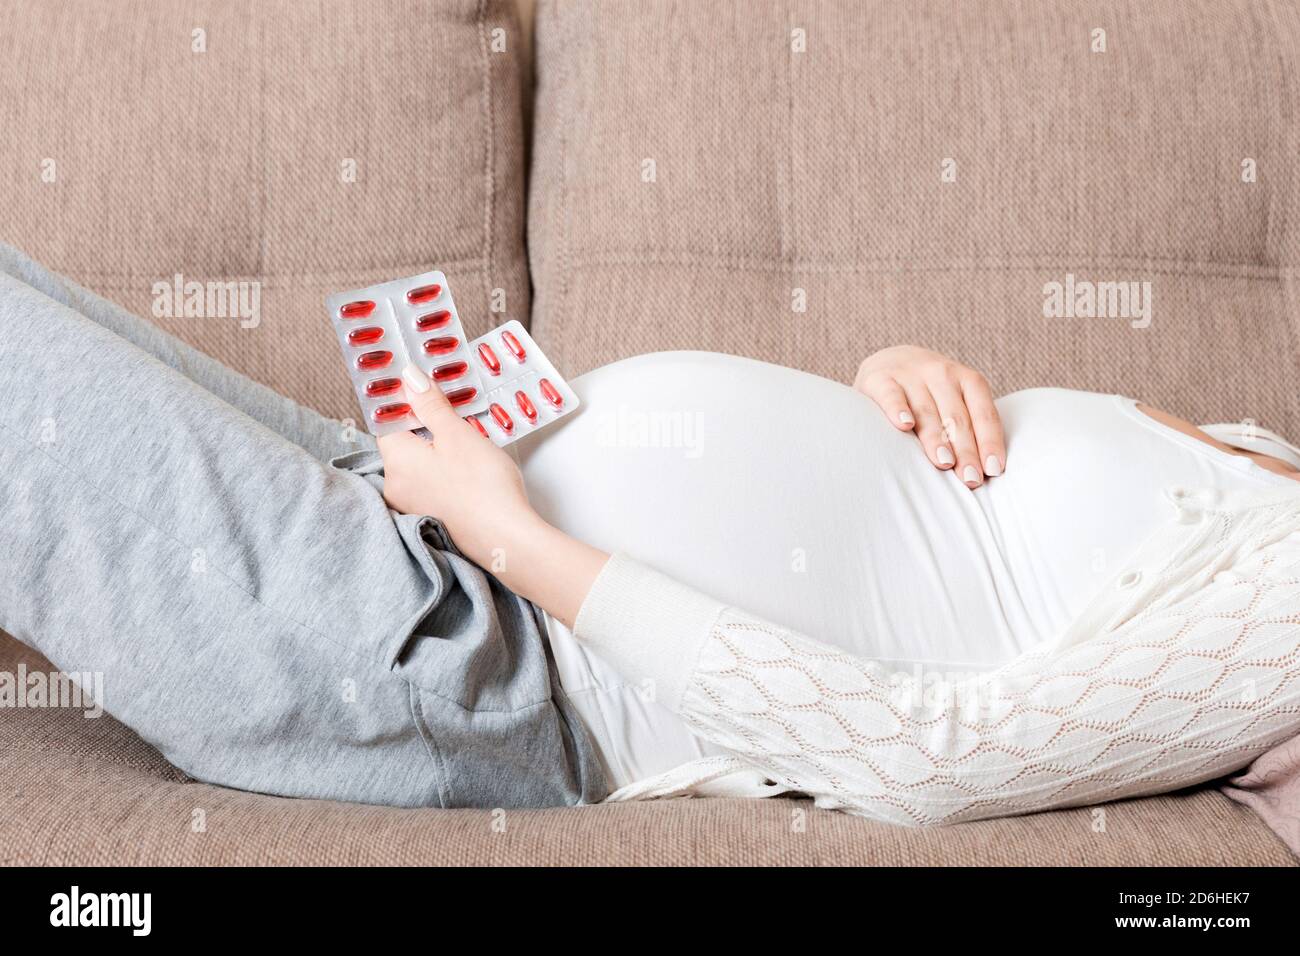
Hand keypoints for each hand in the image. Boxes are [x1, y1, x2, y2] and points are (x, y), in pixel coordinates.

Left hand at [377, 362, 608, 625]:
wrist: (506, 538)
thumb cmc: (482, 487)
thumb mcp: (457, 433)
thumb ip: (429, 405)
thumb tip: (408, 378)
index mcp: (395, 459)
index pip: (388, 421)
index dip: (408, 404)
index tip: (428, 394)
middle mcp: (395, 484)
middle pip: (405, 443)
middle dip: (428, 429)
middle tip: (457, 419)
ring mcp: (411, 504)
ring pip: (420, 465)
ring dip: (439, 452)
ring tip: (470, 448)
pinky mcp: (430, 517)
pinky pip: (431, 485)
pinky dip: (445, 474)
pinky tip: (469, 473)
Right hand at [854, 345, 1005, 487]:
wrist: (887, 361)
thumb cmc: (928, 393)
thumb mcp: (953, 400)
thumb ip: (968, 428)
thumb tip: (985, 473)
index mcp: (966, 379)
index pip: (983, 413)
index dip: (990, 441)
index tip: (993, 470)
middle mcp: (941, 372)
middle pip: (956, 417)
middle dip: (966, 450)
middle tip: (971, 478)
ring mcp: (910, 374)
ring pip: (926, 410)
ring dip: (936, 438)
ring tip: (944, 462)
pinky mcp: (880, 378)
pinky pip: (891, 395)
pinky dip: (898, 409)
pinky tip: (905, 425)